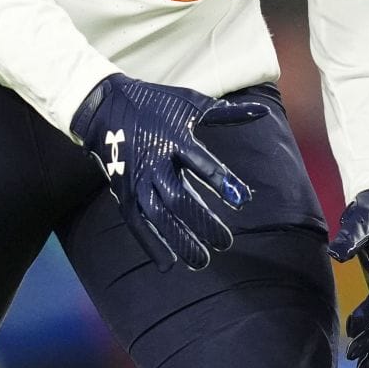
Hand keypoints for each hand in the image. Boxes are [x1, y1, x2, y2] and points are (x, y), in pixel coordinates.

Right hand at [70, 73, 270, 271]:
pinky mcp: (123, 191)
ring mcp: (137, 179)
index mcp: (175, 138)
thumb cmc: (155, 104)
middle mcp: (156, 161)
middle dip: (203, 223)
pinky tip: (169, 264)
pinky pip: (136, 223)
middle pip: (180, 199)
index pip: (203, 164)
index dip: (223, 183)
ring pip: (159, 217)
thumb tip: (264, 112)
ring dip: (180, 240)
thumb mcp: (191, 103)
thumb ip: (227, 114)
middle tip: (225, 242)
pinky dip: (151, 244)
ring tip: (202, 261)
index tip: (243, 200)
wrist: (104, 106)